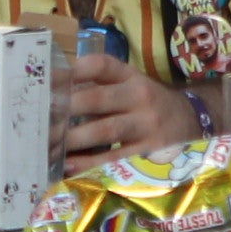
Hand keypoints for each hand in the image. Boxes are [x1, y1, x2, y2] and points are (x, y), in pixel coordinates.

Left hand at [56, 48, 196, 169]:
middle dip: (65, 108)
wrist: (192, 121)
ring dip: (73, 139)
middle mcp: (140, 96)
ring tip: (48, 145)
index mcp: (131, 77)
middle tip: (38, 118)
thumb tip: (53, 92)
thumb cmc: (147, 104)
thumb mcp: (130, 85)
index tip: (48, 77)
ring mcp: (147, 124)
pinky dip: (91, 163)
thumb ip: (100, 86)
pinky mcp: (150, 151)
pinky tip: (69, 165)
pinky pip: (116, 158)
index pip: (102, 65)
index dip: (75, 69)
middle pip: (97, 98)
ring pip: (105, 130)